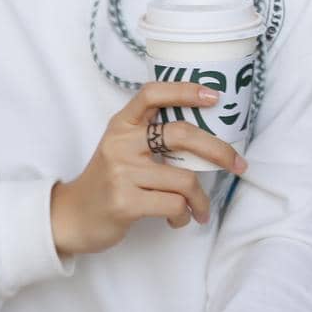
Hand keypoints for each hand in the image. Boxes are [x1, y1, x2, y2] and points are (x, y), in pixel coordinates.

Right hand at [49, 82, 247, 257]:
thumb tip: (205, 139)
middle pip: (181, 135)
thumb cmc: (109, 181)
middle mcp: (121, 143)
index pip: (152, 94)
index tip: (214, 96)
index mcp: (121, 124)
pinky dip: (184, 216)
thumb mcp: (122, 149)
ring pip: (184, 180)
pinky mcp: (125, 202)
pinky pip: (174, 205)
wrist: (73, 216)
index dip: (184, 90)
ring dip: (200, 200)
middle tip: (238, 164)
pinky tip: (177, 220)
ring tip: (199, 210)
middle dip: (219, 150)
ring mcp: (122, 173)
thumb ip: (151, 138)